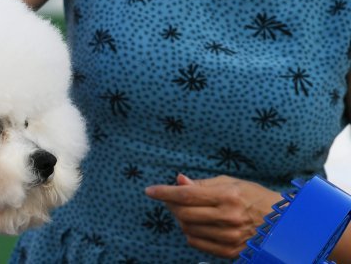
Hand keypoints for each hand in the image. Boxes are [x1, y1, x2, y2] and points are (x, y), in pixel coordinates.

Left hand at [144, 173, 279, 258]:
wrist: (282, 222)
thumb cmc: (253, 196)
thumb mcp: (229, 182)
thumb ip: (201, 184)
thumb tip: (178, 180)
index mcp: (227, 196)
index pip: (186, 194)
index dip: (164, 192)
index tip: (150, 191)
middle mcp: (228, 218)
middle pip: (183, 213)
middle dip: (170, 205)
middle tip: (170, 199)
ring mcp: (230, 237)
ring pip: (188, 229)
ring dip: (180, 219)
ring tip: (186, 210)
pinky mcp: (231, 251)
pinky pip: (197, 243)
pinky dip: (190, 233)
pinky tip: (196, 224)